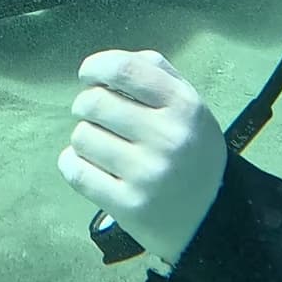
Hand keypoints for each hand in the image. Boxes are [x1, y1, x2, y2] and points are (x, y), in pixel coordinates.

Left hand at [59, 49, 225, 265]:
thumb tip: (110, 65)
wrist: (209, 217)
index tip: (88, 74)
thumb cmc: (191, 152)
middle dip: (85, 104)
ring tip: (101, 146)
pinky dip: (72, 164)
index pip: (125, 69)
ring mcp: (148, 174)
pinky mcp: (129, 205)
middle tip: (94, 115)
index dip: (96, 66)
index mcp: (184, 106)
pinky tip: (87, 165)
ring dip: (83, 138)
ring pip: (81, 137)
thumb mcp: (189, 106)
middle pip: (94, 102)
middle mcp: (168, 138)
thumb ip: (156, 73)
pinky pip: (76, 171)